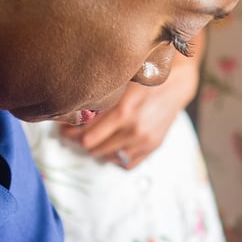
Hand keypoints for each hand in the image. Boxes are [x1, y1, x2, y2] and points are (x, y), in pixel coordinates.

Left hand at [58, 48, 199, 168]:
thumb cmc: (145, 78)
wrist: (176, 83)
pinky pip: (126, 163)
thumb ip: (100, 99)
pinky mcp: (152, 147)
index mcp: (123, 112)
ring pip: (107, 156)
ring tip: (91, 138)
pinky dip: (114, 157)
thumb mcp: (120, 83)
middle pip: (93, 148)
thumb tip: (74, 112)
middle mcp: (133, 130)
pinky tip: (110, 146)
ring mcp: (144, 141)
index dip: (71, 133)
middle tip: (74, 132)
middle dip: (80, 140)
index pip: (86, 135)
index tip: (65, 128)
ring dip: (96, 148)